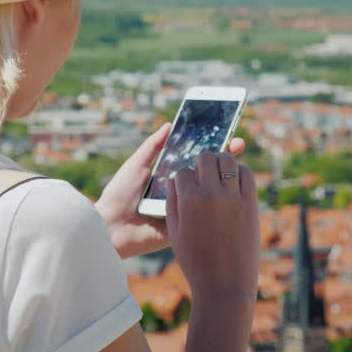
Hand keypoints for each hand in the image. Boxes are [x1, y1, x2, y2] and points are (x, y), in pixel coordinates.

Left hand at [95, 123, 245, 259]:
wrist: (112, 227)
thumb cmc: (120, 194)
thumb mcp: (137, 165)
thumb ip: (153, 146)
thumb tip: (170, 125)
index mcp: (169, 176)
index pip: (194, 159)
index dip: (209, 147)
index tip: (225, 133)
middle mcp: (180, 191)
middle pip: (206, 173)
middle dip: (224, 159)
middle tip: (239, 143)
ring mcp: (185, 207)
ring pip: (209, 192)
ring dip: (224, 179)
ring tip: (235, 160)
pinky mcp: (186, 224)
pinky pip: (203, 213)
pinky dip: (216, 204)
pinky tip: (228, 191)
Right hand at [167, 152, 259, 300]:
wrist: (225, 285)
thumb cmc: (195, 261)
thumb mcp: (175, 232)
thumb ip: (172, 202)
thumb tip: (176, 179)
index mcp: (189, 201)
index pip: (182, 171)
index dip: (183, 178)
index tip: (187, 187)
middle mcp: (211, 194)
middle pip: (205, 157)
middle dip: (201, 164)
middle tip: (203, 175)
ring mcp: (234, 198)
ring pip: (228, 159)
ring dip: (221, 163)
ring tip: (219, 174)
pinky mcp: (251, 204)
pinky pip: (247, 174)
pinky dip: (240, 172)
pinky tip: (234, 182)